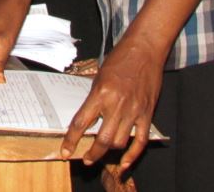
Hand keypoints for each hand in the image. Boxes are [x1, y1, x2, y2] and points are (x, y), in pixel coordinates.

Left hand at [60, 37, 163, 171]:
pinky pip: (140, 140)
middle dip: (92, 153)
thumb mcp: (99, 76)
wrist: (144, 50)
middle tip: (86, 159)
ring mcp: (134, 111)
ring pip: (119, 142)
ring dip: (109, 152)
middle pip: (102, 139)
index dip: (72, 140)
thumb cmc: (120, 60)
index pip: (81, 123)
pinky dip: (132, 155)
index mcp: (101, 94)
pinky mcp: (147, 113)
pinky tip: (124, 162)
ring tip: (102, 153)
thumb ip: (93, 99)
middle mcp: (117, 105)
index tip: (66, 151)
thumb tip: (86, 118)